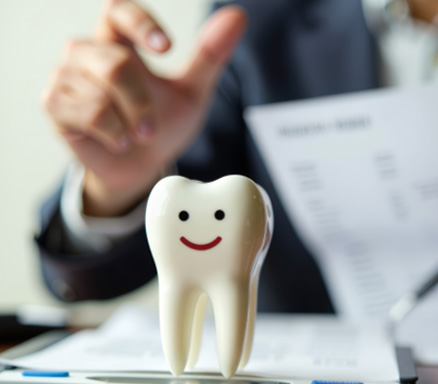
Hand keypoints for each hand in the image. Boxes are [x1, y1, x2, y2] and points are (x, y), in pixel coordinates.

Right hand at [42, 0, 246, 216]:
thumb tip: (238, 16)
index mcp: (119, 40)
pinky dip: (111, 132)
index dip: (141, 23)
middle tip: (151, 128)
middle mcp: (88, 52)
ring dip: (129, 122)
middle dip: (142, 102)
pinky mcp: (55, 104)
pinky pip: (85, 112)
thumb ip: (211, 54)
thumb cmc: (164, 124)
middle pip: (116, 63)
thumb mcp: (194, 91)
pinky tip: (115, 140)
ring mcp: (67, 76)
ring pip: (101, 91)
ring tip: (133, 135)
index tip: (167, 49)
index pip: (118, 9)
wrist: (142, 168)